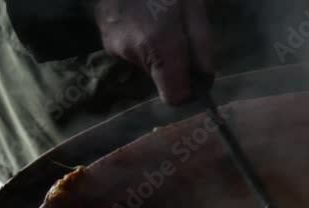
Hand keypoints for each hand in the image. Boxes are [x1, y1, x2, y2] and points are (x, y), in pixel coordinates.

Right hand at [93, 0, 212, 104]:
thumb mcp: (194, 9)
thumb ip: (201, 49)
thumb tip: (205, 81)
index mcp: (159, 44)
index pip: (174, 97)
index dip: (187, 92)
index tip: (195, 80)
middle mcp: (132, 51)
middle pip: (160, 79)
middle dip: (172, 65)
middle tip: (176, 32)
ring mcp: (113, 44)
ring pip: (144, 63)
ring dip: (154, 49)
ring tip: (156, 17)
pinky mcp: (103, 38)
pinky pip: (130, 50)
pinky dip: (138, 39)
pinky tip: (140, 15)